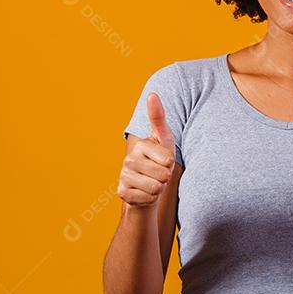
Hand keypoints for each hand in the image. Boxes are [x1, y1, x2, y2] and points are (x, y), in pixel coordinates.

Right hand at [117, 93, 177, 208]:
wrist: (146, 186)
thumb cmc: (159, 160)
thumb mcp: (164, 139)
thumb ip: (159, 118)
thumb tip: (152, 94)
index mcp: (141, 145)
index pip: (168, 159)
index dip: (170, 164)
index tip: (163, 161)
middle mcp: (129, 159)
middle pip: (162, 175)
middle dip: (165, 178)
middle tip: (158, 174)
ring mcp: (123, 176)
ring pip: (154, 188)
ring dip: (158, 189)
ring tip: (152, 182)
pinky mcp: (121, 192)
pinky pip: (146, 199)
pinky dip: (150, 199)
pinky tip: (144, 192)